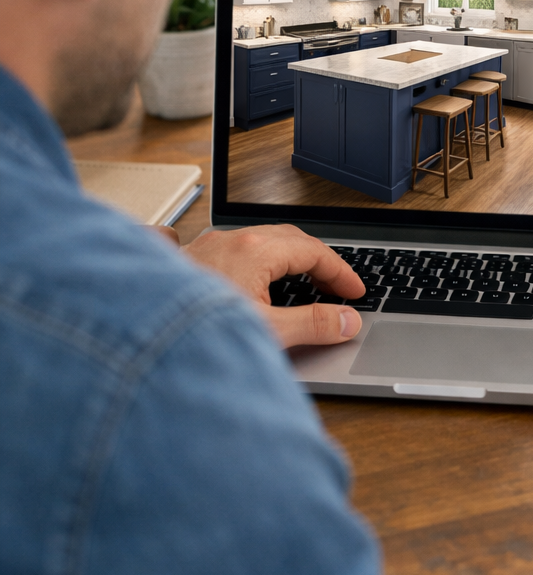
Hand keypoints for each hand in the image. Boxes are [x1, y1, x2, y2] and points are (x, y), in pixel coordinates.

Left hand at [183, 224, 364, 349]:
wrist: (135, 334)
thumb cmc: (192, 333)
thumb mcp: (266, 332)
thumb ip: (313, 325)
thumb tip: (346, 321)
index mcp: (256, 250)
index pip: (314, 252)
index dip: (341, 272)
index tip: (355, 293)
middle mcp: (229, 241)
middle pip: (287, 240)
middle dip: (316, 261)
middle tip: (334, 287)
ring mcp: (205, 248)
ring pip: (256, 241)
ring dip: (284, 258)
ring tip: (299, 282)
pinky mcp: (186, 261)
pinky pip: (225, 246)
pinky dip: (249, 255)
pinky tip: (241, 266)